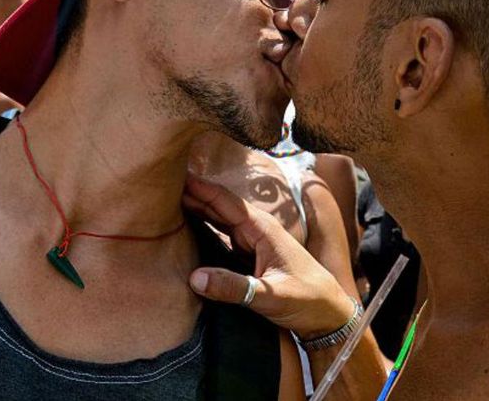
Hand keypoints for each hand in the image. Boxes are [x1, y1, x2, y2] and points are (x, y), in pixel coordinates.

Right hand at [184, 174, 354, 338]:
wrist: (327, 314)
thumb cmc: (307, 299)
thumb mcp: (270, 295)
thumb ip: (234, 287)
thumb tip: (195, 278)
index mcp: (263, 229)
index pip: (225, 202)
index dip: (200, 188)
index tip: (176, 174)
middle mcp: (256, 230)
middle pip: (218, 206)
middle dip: (192, 193)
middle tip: (160, 183)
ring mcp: (253, 242)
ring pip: (219, 219)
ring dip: (196, 209)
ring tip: (167, 199)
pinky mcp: (250, 256)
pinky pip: (222, 236)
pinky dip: (204, 228)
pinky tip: (188, 225)